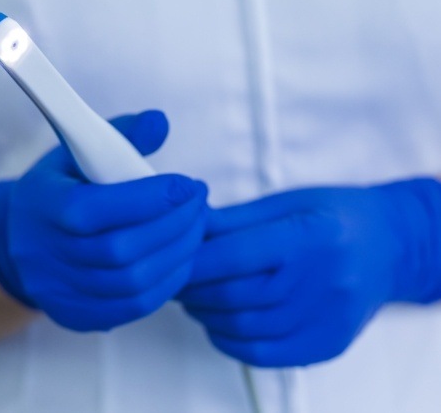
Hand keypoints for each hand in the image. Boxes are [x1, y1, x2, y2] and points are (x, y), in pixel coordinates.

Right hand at [0, 110, 208, 331]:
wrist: (22, 240)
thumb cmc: (61, 188)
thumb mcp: (79, 151)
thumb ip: (121, 135)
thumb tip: (160, 122)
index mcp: (42, 206)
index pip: (95, 209)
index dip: (149, 199)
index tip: (187, 185)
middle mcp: (45, 255)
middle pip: (120, 250)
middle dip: (174, 225)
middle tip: (200, 203)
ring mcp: (60, 292)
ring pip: (133, 283)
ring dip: (178, 254)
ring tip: (197, 227)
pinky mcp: (77, 315)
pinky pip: (133, 307)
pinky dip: (168, 282)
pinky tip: (182, 257)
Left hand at [179, 179, 440, 366]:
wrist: (387, 246)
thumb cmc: (334, 215)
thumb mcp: (286, 203)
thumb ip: (234, 220)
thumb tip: (187, 228)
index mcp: (308, 236)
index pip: (234, 256)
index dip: (193, 261)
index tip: (171, 259)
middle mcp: (321, 281)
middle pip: (234, 295)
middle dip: (192, 289)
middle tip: (175, 279)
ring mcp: (326, 319)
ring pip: (243, 328)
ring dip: (205, 315)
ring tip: (193, 298)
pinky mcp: (326, 344)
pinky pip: (264, 355)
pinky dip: (229, 341)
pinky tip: (219, 323)